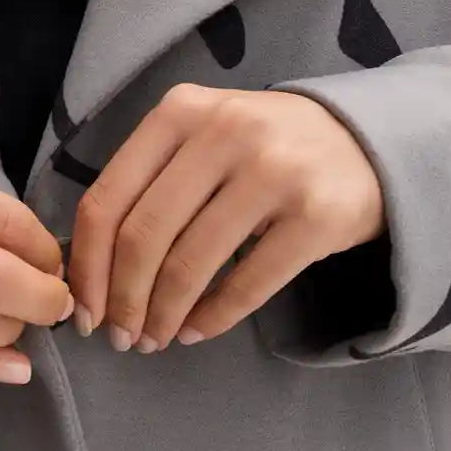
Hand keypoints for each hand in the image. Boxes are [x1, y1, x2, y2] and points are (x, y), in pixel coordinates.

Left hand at [66, 84, 386, 351]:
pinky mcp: (316, 216)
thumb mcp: (201, 139)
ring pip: (190, 265)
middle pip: (142, 238)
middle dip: (121, 301)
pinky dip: (211, 319)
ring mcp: (274, 171)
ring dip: (162, 316)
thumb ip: (148, 183)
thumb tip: (90, 270)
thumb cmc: (262, 152)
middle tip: (119, 337)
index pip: (107, 200)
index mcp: (180, 111)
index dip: (86, 267)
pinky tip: (196, 331)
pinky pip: (246, 285)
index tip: (82, 310)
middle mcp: (224, 131)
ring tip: (155, 339)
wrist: (368, 143)